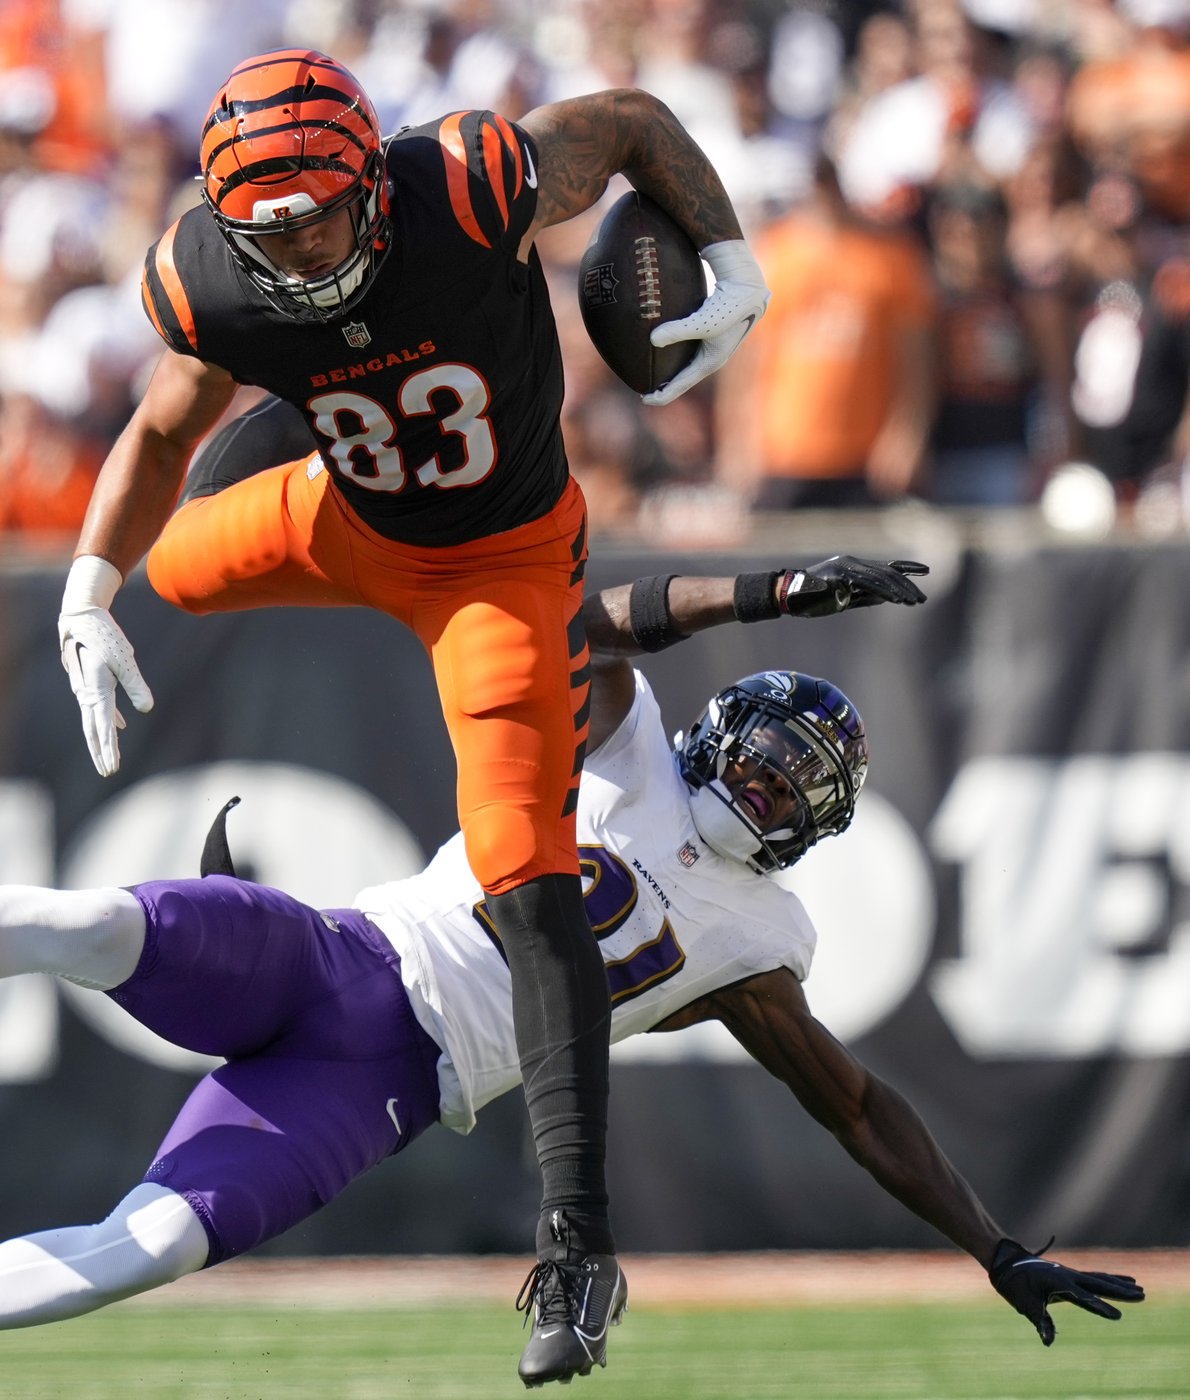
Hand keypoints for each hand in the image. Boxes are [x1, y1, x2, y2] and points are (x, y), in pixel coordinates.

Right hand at [58, 607, 153, 776]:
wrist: (81, 615)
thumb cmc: (103, 635)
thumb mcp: (124, 659)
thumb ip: (136, 684)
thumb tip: (146, 709)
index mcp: (96, 690)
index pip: (103, 728)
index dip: (108, 749)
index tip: (112, 767)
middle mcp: (86, 693)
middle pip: (93, 730)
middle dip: (101, 752)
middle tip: (108, 772)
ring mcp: (86, 688)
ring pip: (93, 720)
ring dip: (102, 739)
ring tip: (110, 758)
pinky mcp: (90, 681)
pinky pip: (98, 706)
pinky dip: (108, 719)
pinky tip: (119, 727)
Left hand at [643, 240, 768, 406]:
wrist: (748, 290)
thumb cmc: (729, 307)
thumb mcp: (702, 321)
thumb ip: (678, 330)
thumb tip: (652, 339)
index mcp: (709, 363)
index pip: (681, 386)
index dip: (661, 395)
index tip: (643, 398)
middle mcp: (710, 359)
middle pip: (682, 380)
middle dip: (663, 387)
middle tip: (642, 390)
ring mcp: (710, 348)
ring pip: (684, 366)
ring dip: (668, 373)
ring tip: (650, 374)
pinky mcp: (708, 335)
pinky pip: (686, 351)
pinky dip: (673, 356)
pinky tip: (661, 349)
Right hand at [780, 557, 928, 617]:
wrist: (789, 597)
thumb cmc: (813, 600)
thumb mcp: (844, 599)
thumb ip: (865, 596)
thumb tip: (886, 598)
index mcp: (854, 567)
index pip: (886, 566)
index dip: (907, 568)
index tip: (926, 571)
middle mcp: (853, 563)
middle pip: (888, 572)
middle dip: (907, 586)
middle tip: (922, 599)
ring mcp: (846, 567)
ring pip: (881, 577)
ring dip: (900, 591)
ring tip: (914, 602)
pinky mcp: (841, 576)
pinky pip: (868, 584)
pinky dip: (885, 591)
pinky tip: (897, 600)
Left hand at [988, 1237, 1144, 1346]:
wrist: (1005, 1260)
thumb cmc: (1014, 1283)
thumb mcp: (1024, 1303)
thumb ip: (1039, 1320)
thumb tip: (1048, 1341)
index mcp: (1059, 1283)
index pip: (1084, 1299)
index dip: (1100, 1307)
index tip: (1117, 1316)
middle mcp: (1068, 1276)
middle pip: (1099, 1284)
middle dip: (1121, 1292)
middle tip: (1142, 1295)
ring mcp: (1070, 1274)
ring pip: (1100, 1279)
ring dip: (1120, 1284)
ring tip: (1140, 1289)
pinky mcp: (1069, 1275)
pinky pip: (1094, 1277)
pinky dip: (1109, 1278)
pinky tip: (1121, 1280)